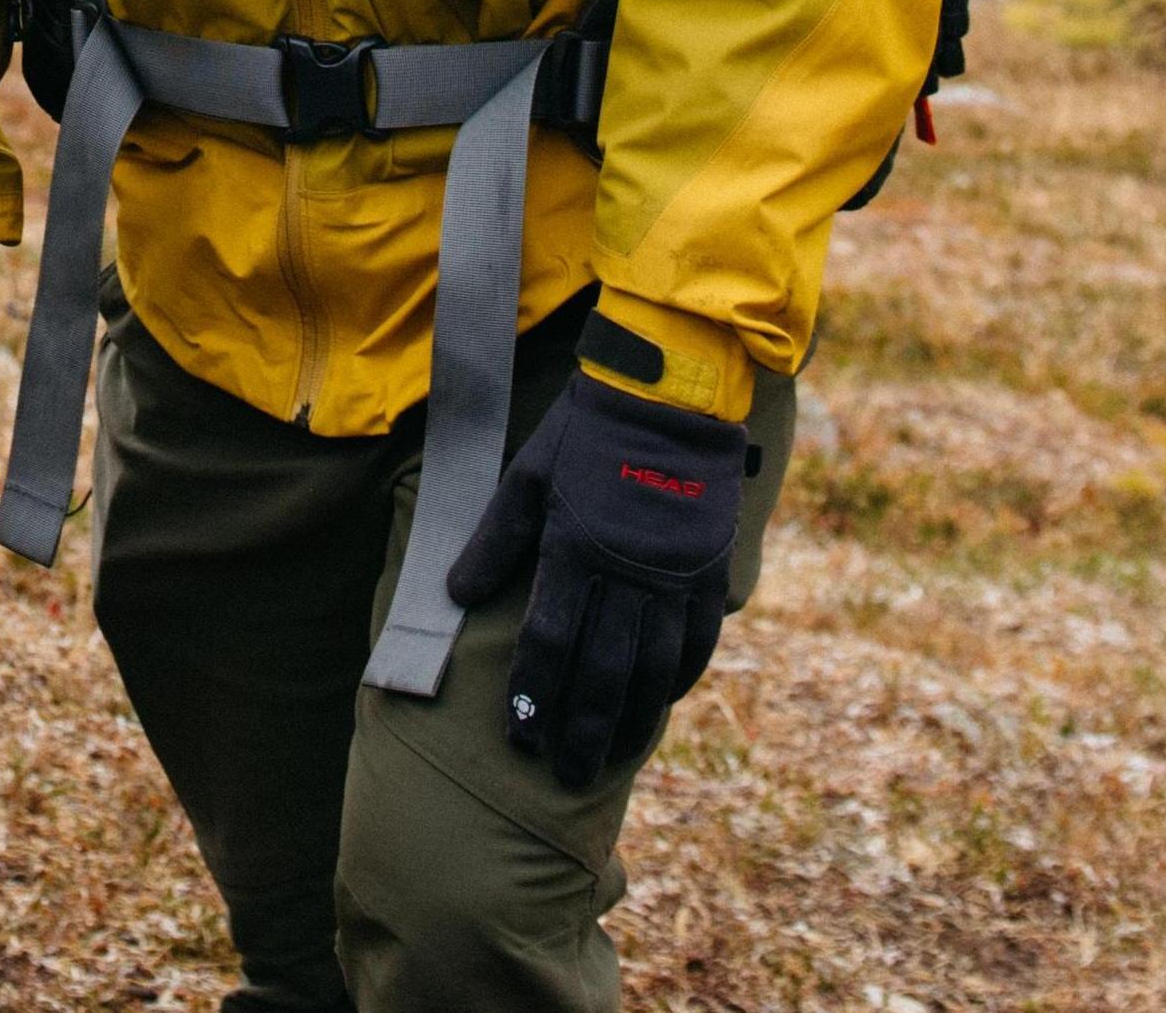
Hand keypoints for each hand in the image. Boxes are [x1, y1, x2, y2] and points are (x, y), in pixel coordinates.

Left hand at [443, 368, 748, 786]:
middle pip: (602, 671)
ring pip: (652, 669)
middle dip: (580, 727)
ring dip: (630, 721)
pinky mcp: (708, 571)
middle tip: (564, 771)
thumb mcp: (528, 472)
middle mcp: (627, 572)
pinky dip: (677, 680)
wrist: (668, 393)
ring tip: (610, 757)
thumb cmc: (585, 431)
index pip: (549, 639)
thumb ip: (495, 538)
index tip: (520, 732)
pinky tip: (660, 705)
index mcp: (575, 547)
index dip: (533, 690)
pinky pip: (696, 643)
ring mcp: (674, 576)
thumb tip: (457, 595)